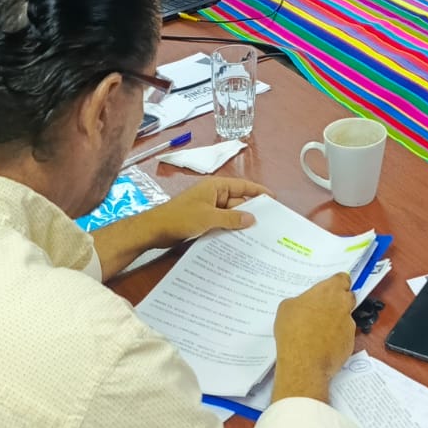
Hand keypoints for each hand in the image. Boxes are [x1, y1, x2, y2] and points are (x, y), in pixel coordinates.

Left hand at [144, 177, 268, 247]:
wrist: (154, 230)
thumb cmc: (181, 218)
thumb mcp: (209, 217)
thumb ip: (231, 218)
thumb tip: (252, 218)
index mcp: (215, 186)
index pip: (242, 186)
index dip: (258, 191)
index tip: (274, 199)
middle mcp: (213, 195)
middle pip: (237, 202)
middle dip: (250, 212)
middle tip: (268, 225)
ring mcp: (207, 208)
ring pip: (229, 214)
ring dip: (239, 223)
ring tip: (257, 236)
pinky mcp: (202, 220)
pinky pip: (221, 223)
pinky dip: (228, 229)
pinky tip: (238, 241)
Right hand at [272, 274, 356, 402]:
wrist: (303, 363)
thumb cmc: (293, 331)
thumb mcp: (286, 307)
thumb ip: (301, 300)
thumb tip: (304, 305)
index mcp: (330, 291)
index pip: (343, 278)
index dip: (337, 282)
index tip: (330, 287)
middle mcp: (343, 305)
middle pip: (347, 296)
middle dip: (338, 300)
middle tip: (322, 308)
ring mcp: (349, 325)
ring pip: (345, 317)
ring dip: (336, 321)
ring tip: (318, 330)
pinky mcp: (350, 343)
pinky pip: (344, 336)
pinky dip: (336, 338)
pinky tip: (321, 344)